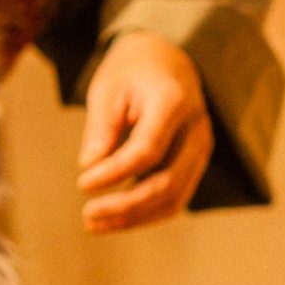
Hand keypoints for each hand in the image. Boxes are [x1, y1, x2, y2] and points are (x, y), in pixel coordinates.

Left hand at [78, 31, 214, 233]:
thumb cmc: (131, 72)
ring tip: (95, 224)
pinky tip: (116, 219)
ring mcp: (201, 148)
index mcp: (174, 102)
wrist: (167, 60)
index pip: (147, 150)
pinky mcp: (196, 163)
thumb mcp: (108, 89)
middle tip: (87, 215)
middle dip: (126, 206)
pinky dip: (147, 214)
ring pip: (175, 198)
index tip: (83, 184)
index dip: (114, 173)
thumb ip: (101, 128)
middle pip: (166, 182)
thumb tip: (90, 168)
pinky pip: (177, 198)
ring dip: (135, 218)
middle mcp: (196, 129)